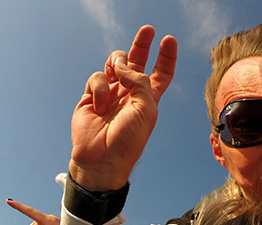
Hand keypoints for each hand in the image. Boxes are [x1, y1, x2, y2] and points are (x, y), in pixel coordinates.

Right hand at [70, 25, 177, 190]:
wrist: (102, 158)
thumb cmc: (129, 140)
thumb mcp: (146, 110)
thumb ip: (140, 83)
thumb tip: (123, 65)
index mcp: (149, 99)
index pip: (161, 74)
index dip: (166, 58)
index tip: (169, 40)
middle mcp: (131, 94)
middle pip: (138, 63)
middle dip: (143, 45)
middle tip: (148, 30)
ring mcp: (111, 93)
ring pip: (115, 64)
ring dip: (118, 64)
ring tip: (117, 77)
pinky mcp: (92, 95)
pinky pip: (97, 77)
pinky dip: (100, 88)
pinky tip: (100, 105)